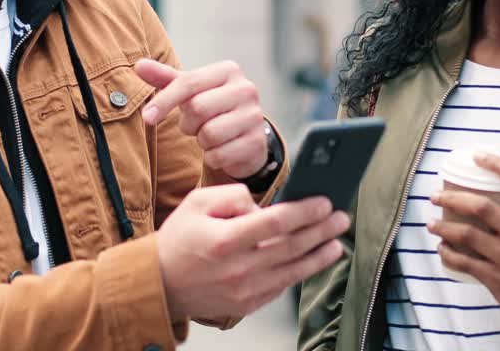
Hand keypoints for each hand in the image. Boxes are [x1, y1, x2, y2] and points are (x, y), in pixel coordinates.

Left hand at [136, 59, 269, 179]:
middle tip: (195, 125)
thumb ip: (165, 78)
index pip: (189, 83)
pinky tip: (220, 149)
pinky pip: (219, 155)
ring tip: (209, 135)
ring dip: (201, 141)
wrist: (245, 135)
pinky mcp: (258, 143)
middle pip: (198, 109)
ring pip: (209, 134)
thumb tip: (139, 65)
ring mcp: (255, 116)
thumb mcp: (190, 91)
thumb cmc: (211, 107)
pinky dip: (212, 157)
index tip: (147, 118)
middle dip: (188, 123)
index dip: (164, 101)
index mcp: (229, 70)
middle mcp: (246, 89)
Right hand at [155, 184, 348, 321]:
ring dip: (320, 255)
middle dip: (321, 230)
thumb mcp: (198, 202)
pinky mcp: (247, 305)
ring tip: (337, 242)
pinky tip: (313, 261)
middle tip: (341, 218)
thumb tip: (263, 205)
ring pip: (293, 270)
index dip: (305, 211)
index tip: (324, 202)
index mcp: (226, 239)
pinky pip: (281, 287)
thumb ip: (233, 195)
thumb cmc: (178, 240)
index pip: (277, 222)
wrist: (159, 283)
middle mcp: (239, 268)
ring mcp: (244, 290)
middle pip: (292, 246)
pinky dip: (300, 272)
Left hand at [427, 152, 499, 349]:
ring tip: (432, 223)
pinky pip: (464, 262)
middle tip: (436, 196)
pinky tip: (441, 247)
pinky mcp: (497, 278)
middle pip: (483, 207)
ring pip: (468, 234)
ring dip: (443, 227)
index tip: (477, 155)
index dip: (498, 163)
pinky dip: (447, 253)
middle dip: (452, 198)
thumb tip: (488, 183)